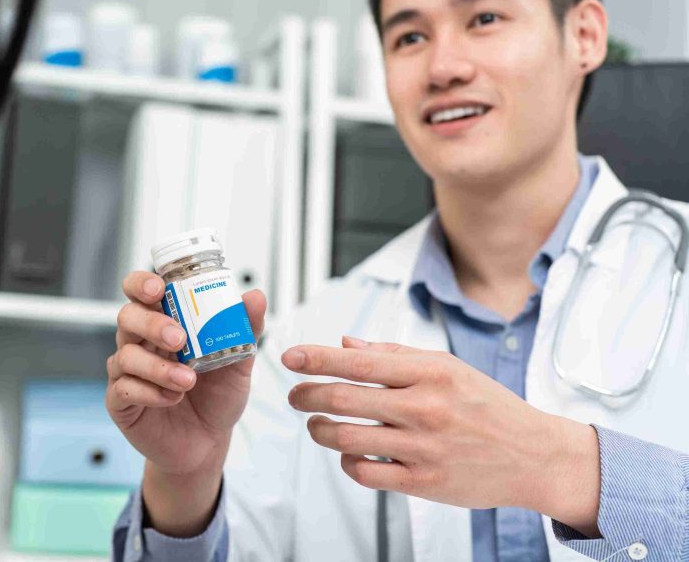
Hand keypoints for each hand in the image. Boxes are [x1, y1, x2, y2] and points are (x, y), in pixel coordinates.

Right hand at [106, 270, 266, 477]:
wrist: (208, 443)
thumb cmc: (217, 396)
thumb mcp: (238, 362)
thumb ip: (245, 329)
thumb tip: (256, 297)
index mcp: (164, 323)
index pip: (141, 291)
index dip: (142, 283)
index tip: (159, 288)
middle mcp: (141, 342)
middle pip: (127, 316)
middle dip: (152, 323)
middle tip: (179, 339)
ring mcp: (127, 372)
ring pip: (125, 355)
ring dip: (158, 367)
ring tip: (188, 380)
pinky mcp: (121, 401)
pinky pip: (124, 389)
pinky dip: (150, 392)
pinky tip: (172, 398)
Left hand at [282, 337, 600, 534]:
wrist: (535, 456)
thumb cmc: (489, 406)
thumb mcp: (448, 367)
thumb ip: (394, 355)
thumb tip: (346, 344)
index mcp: (430, 373)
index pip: (358, 362)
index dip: (316, 358)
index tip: (289, 356)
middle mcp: (425, 408)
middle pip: (344, 398)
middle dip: (307, 395)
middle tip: (294, 394)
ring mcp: (423, 447)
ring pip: (347, 438)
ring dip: (320, 430)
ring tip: (316, 425)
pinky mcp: (423, 482)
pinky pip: (366, 473)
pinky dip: (347, 462)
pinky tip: (348, 454)